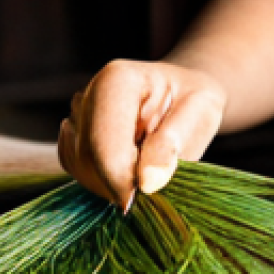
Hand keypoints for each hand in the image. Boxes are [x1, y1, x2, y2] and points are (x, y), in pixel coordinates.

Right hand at [57, 59, 226, 208]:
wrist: (182, 92)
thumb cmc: (193, 102)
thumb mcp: (199, 112)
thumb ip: (171, 145)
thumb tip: (148, 183)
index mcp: (117, 81)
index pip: (105, 145)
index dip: (123, 180)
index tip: (149, 191)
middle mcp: (89, 95)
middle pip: (89, 160)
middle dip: (122, 182)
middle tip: (157, 175)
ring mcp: (78, 115)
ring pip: (82, 170)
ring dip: (115, 182)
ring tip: (148, 162)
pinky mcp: (73, 137)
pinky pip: (80, 172)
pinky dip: (105, 180)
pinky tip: (131, 164)